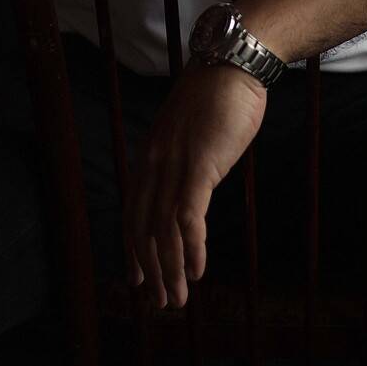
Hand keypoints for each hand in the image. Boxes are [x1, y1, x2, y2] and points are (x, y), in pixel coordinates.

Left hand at [122, 57, 267, 308]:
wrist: (232, 63)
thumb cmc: (219, 94)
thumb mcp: (193, 132)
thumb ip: (187, 159)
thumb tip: (195, 183)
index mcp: (150, 156)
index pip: (134, 212)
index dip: (134, 249)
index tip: (139, 279)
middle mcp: (154, 164)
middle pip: (144, 228)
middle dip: (152, 270)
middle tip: (162, 302)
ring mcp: (175, 165)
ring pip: (164, 230)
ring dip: (171, 269)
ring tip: (179, 298)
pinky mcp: (199, 166)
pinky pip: (189, 217)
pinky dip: (191, 248)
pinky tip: (197, 270)